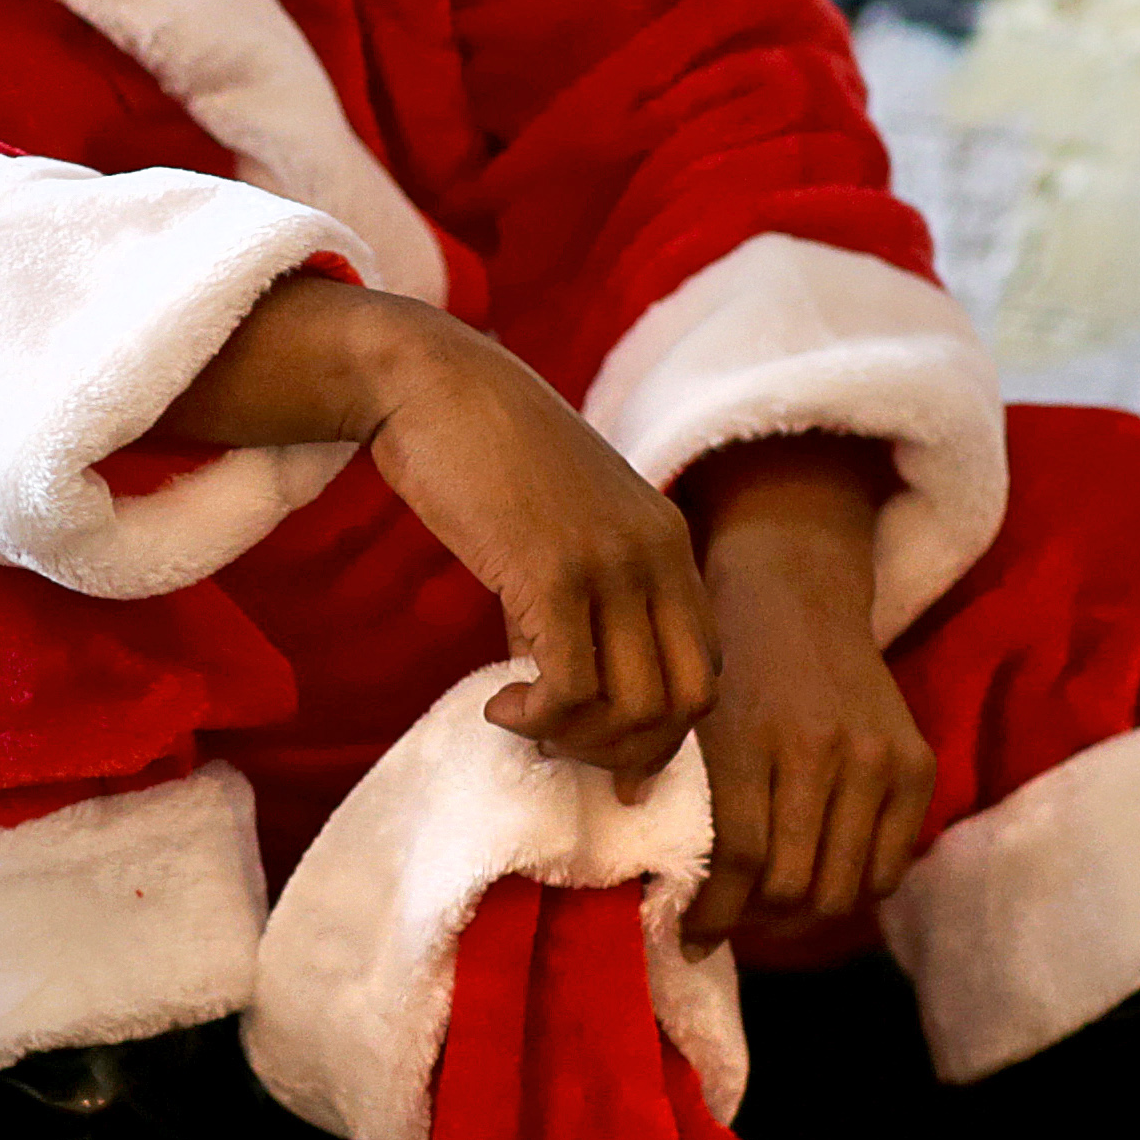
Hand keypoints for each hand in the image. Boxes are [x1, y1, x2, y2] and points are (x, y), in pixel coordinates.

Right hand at [159, 278, 714, 787]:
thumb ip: (574, 603)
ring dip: (576, 742)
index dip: (660, 731)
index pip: (704, 670)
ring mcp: (611, 564)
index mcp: (669, 543)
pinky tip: (498, 705)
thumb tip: (559, 696)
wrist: (434, 385)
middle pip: (686, 702)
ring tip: (523, 723)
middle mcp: (657, 556)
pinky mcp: (553, 573)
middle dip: (626, 752)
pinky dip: (537, 720)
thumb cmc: (482, 456)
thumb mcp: (557, 529)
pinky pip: (572, 689)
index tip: (603, 754)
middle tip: (558, 747)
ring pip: (635, 707)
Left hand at [679, 438, 934, 951]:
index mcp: (751, 742)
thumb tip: (664, 896)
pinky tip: (821, 885)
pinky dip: (854, 891)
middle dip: (756, 922)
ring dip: (804, 918)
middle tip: (732, 925)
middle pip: (794, 886)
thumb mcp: (691, 724)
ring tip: (772, 913)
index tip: (691, 939)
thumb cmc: (726, 666)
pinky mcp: (915, 765)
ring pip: (843, 887)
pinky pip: (889, 866)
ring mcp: (875, 759)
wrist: (795, 595)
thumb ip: (679, 800)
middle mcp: (820, 752)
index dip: (713, 916)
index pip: (738, 861)